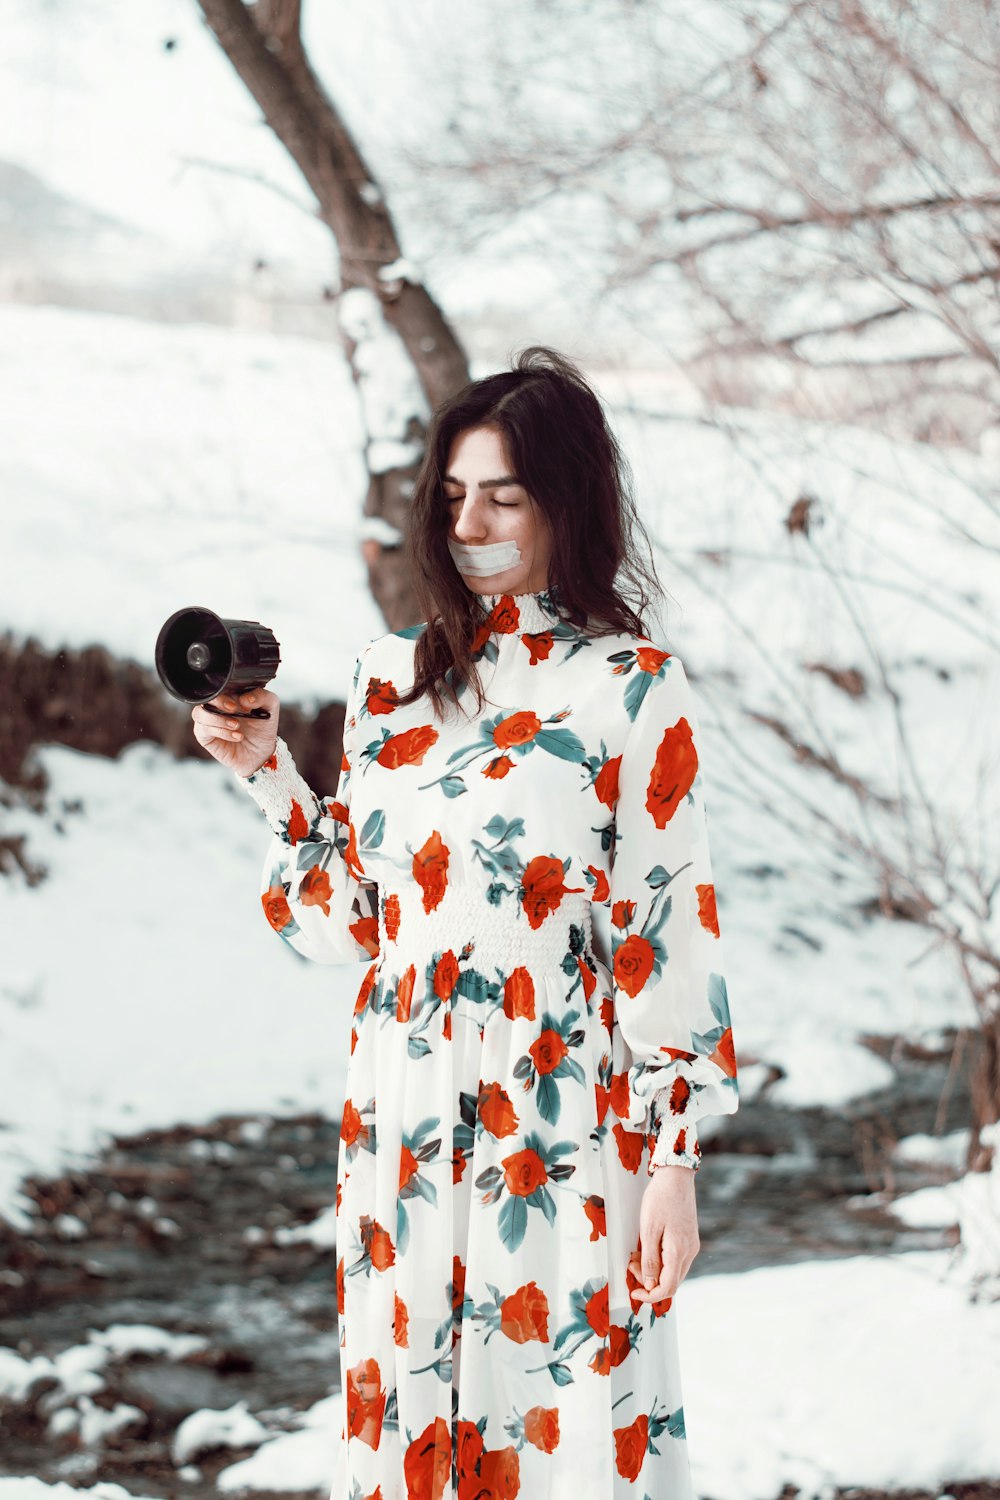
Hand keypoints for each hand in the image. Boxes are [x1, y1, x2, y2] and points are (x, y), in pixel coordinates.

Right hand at [191, 688, 279, 776]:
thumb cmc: (262, 728)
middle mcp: (216, 706)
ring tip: (236, 725)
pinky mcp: (204, 736)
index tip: (243, 702)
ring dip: (218, 719)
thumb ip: (262, 696)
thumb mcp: (270, 707)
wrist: (261, 752)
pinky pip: (203, 730)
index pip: (220, 686)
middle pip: (206, 697)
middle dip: (220, 702)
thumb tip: (246, 698)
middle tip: (235, 710)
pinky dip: (221, 732)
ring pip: (199, 713)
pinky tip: (237, 736)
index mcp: (229, 694)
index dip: (228, 692)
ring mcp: (208, 720)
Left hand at [627, 1165, 699, 1305]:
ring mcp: (691, 1246)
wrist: (676, 1177)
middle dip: (649, 1281)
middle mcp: (689, 1252)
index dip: (649, 1296)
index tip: (634, 1292)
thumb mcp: (648, 1229)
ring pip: (673, 1273)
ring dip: (654, 1271)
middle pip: (671, 1283)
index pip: (667, 1288)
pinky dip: (661, 1261)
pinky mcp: (689, 1240)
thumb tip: (651, 1285)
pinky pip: (676, 1261)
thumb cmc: (660, 1199)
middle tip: (631, 1264)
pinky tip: (649, 1248)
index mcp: (679, 1252)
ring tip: (637, 1254)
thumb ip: (650, 1260)